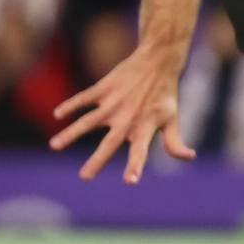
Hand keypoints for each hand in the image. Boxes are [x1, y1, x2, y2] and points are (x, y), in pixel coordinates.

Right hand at [48, 45, 196, 183]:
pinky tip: (58, 114)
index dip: (136, 166)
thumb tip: (189, 157)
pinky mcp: (103, 89)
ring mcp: (113, 103)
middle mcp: (128, 118)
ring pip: (88, 121)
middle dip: (98, 160)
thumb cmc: (164, 96)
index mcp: (145, 128)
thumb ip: (174, 142)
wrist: (157, 62)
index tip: (130, 181)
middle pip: (110, 143)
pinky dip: (70, 105)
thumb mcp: (172, 119)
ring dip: (71, 133)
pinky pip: (83, 98)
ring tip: (54, 146)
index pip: (140, 151)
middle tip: (84, 177)